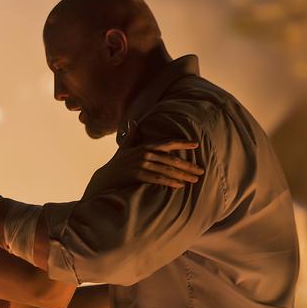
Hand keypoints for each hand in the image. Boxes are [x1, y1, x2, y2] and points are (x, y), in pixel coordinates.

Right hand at [84, 127, 203, 197]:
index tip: (196, 144)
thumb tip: (133, 122)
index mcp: (144, 146)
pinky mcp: (137, 175)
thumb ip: (132, 135)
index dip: (182, 143)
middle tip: (201, 170)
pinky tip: (180, 185)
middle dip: (188, 165)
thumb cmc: (116, 163)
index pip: (167, 143)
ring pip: (166, 170)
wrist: (105, 178)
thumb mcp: (124, 147)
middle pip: (171, 159)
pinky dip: (169, 182)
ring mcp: (141, 164)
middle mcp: (144, 154)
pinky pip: (157, 179)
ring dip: (182, 175)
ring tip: (195, 179)